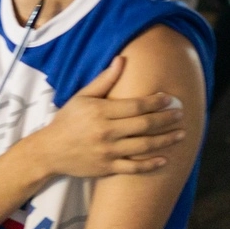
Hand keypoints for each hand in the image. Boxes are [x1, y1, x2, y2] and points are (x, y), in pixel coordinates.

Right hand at [29, 57, 185, 178]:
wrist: (48, 152)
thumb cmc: (67, 121)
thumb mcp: (82, 96)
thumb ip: (104, 80)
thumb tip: (121, 60)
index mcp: (101, 112)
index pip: (135, 105)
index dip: (155, 102)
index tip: (169, 99)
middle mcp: (106, 132)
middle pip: (143, 125)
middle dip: (166, 119)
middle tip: (181, 114)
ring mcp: (108, 152)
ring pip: (143, 146)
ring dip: (165, 140)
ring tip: (181, 134)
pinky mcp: (107, 168)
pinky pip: (133, 168)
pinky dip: (150, 165)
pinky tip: (165, 160)